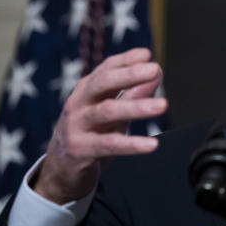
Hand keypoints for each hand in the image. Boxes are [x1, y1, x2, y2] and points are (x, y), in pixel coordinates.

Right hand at [34, 48, 165, 204]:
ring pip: (107, 111)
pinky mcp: (79, 150)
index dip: (127, 60)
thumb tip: (156, 71)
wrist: (62, 169)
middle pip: (102, 83)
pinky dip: (132, 144)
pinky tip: (152, 144)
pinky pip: (108, 145)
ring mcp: (76, 126)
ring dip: (137, 107)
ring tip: (162, 105)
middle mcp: (79, 103)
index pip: (106, 68)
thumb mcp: (114, 111)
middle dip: (129, 75)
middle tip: (154, 70)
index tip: (147, 55)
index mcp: (88, 90)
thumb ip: (132, 92)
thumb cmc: (92, 133)